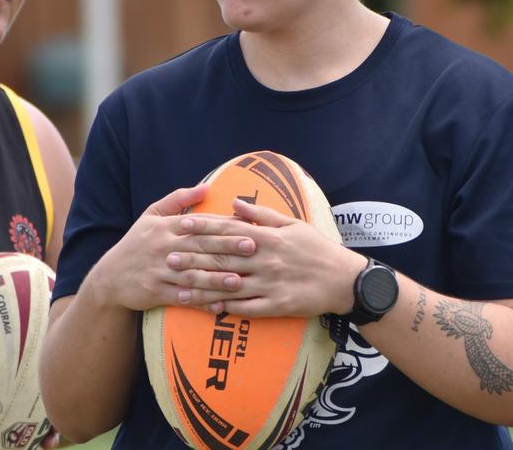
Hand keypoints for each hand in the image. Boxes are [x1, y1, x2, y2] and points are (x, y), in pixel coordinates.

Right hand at [89, 185, 257, 310]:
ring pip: (192, 275)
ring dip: (217, 278)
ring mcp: (159, 271)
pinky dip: (200, 302)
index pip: (198, 225)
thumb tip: (207, 186)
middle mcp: (162, 247)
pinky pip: (182, 297)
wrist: (110, 277)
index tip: (247, 229)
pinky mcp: (155, 292)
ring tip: (239, 281)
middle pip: (199, 248)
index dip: (223, 227)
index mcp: (165, 227)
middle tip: (252, 249)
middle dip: (227, 248)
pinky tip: (219, 305)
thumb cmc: (137, 243)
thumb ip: (180, 199)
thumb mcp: (152, 215)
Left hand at [168, 199, 365, 317]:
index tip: (182, 225)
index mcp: (267, 238)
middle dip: (194, 258)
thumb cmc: (317, 249)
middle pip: (223, 259)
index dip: (204, 228)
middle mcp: (265, 260)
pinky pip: (247, 308)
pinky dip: (227, 308)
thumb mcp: (292, 224)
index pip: (229, 230)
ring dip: (203, 288)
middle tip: (168, 258)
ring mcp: (270, 284)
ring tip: (179, 289)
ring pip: (229, 286)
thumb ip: (261, 214)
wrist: (344, 280)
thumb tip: (233, 202)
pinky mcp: (277, 306)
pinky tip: (208, 309)